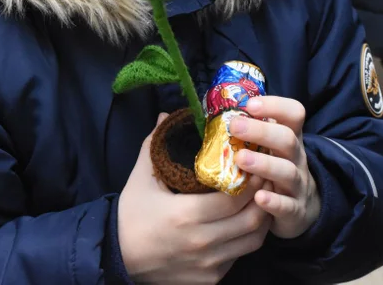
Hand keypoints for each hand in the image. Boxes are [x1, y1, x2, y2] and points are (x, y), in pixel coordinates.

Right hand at [118, 113, 272, 283]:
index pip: (235, 197)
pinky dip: (246, 239)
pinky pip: (239, 256)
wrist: (116, 258)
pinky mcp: (209, 278)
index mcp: (186, 215)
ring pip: (252, 241)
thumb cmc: (131, 215)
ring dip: (261, 219)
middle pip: (251, 219)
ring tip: (262, 198)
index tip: (257, 163)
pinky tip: (245, 222)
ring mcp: (208, 265)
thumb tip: (165, 115)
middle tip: (266, 177)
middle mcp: (201, 243)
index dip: (252, 180)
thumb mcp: (141, 178)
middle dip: (263, 196)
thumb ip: (154, 144)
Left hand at [232, 96, 320, 238]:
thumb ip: (251, 132)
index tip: (250, 104)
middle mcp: (296, 158)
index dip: (275, 106)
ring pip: (287, 171)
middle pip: (287, 139)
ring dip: (264, 164)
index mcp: (290, 138)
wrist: (302, 208)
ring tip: (241, 159)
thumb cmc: (275, 169)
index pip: (293, 113)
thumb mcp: (270, 148)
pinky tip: (258, 198)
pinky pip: (287, 206)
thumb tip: (216, 113)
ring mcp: (298, 184)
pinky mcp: (295, 210)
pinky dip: (274, 202)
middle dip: (262, 131)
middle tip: (235, 126)